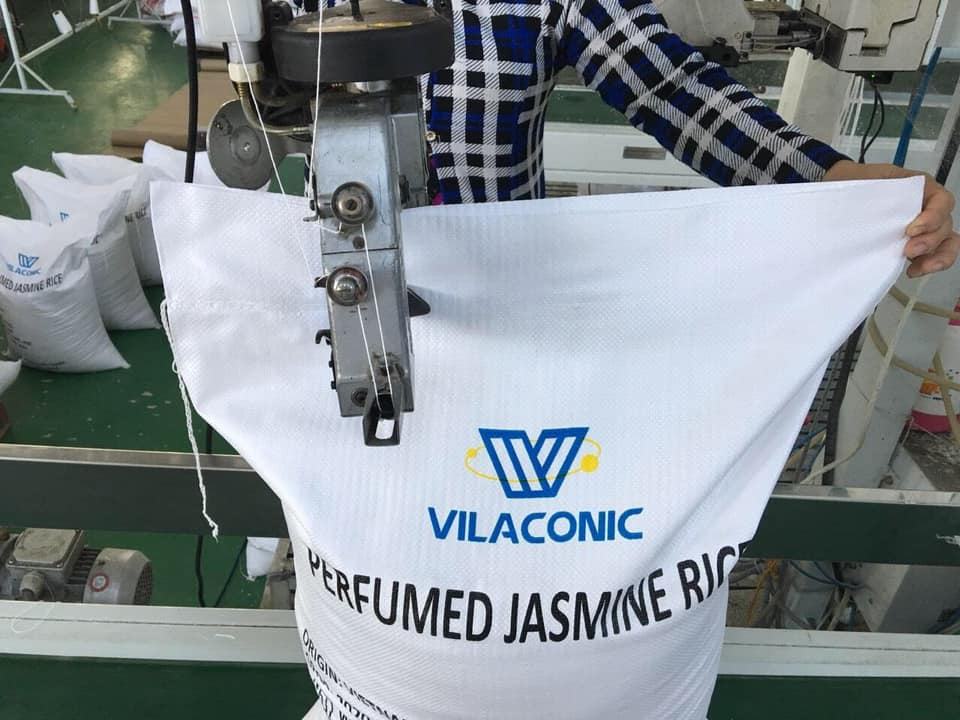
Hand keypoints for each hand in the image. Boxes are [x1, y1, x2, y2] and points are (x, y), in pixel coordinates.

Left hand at [823, 160, 958, 277]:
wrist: (835, 194)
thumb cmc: (852, 183)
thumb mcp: (863, 177)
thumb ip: (874, 186)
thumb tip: (874, 201)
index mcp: (916, 187)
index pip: (941, 200)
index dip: (933, 216)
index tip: (912, 229)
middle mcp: (922, 207)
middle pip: (944, 224)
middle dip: (930, 241)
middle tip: (908, 250)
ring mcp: (919, 228)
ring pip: (945, 241)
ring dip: (937, 256)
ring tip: (917, 267)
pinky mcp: (909, 244)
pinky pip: (931, 255)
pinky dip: (927, 265)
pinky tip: (912, 270)